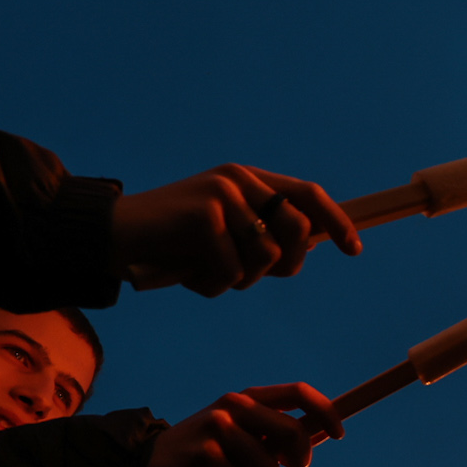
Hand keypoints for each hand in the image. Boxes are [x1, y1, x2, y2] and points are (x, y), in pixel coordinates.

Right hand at [110, 165, 361, 296]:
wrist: (112, 235)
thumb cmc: (174, 243)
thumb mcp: (225, 232)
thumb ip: (263, 233)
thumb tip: (311, 245)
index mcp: (247, 179)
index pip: (308, 194)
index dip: (337, 221)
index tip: (354, 249)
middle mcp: (238, 180)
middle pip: (297, 230)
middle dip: (285, 265)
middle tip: (252, 277)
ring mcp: (221, 195)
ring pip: (266, 256)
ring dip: (241, 280)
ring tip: (209, 274)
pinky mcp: (203, 217)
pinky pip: (233, 271)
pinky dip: (214, 286)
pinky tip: (189, 276)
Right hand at [146, 383, 343, 466]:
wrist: (154, 465)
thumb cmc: (213, 454)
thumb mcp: (248, 438)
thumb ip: (282, 436)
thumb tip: (325, 432)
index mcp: (250, 398)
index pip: (299, 393)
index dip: (326, 412)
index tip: (340, 434)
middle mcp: (234, 406)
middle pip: (293, 434)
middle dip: (297, 459)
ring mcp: (217, 428)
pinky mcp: (204, 454)